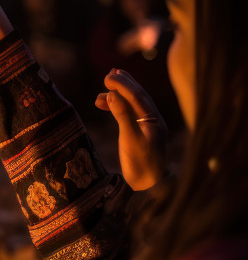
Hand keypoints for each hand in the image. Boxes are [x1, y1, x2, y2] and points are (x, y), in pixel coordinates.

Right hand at [94, 69, 166, 190]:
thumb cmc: (140, 164)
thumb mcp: (130, 139)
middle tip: (109, 74)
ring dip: (119, 94)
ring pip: (134, 104)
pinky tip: (105, 104)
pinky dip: (117, 106)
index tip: (108, 76)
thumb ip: (122, 116)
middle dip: (124, 84)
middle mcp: (153, 120)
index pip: (138, 96)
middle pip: (139, 96)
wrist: (148, 186)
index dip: (123, 84)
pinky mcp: (140, 133)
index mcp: (154, 120)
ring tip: (104, 87)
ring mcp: (148, 126)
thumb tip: (112, 95)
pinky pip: (129, 113)